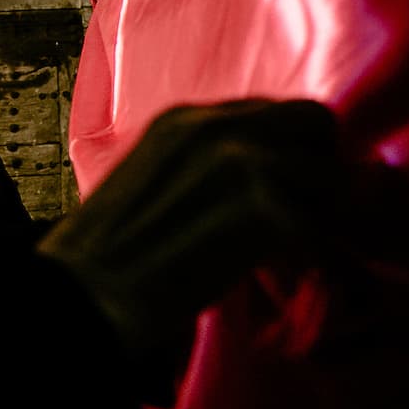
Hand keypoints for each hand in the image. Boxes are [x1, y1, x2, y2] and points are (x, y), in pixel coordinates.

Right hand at [37, 99, 356, 356]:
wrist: (78, 297)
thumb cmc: (106, 261)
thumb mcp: (153, 188)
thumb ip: (207, 172)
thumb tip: (271, 185)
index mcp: (183, 121)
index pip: (275, 112)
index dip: (290, 155)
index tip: (285, 199)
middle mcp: (214, 127)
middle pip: (315, 122)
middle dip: (319, 170)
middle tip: (302, 223)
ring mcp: (239, 162)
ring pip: (330, 176)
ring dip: (321, 220)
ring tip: (288, 257)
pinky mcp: (259, 207)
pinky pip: (321, 229)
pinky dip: (312, 262)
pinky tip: (279, 281)